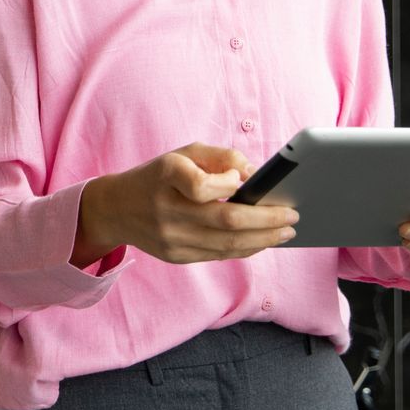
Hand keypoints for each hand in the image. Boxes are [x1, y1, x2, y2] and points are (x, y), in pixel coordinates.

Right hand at [73, 142, 298, 266]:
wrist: (116, 209)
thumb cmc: (158, 175)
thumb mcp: (183, 153)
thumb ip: (220, 157)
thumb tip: (254, 175)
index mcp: (166, 175)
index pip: (202, 185)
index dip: (229, 184)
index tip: (244, 180)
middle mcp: (166, 209)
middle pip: (226, 221)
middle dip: (266, 221)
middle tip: (292, 216)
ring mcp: (170, 237)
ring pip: (227, 244)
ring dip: (263, 239)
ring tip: (285, 231)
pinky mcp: (175, 256)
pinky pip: (219, 255)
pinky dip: (245, 248)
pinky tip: (262, 240)